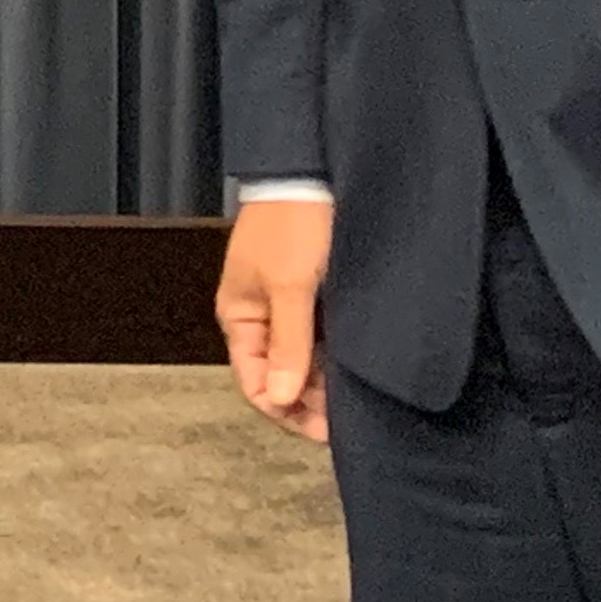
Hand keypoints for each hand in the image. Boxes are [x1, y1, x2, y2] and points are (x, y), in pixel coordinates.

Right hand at [217, 195, 334, 443]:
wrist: (313, 172)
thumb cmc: (293, 222)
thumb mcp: (291, 286)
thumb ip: (288, 344)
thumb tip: (281, 399)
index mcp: (239, 317)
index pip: (255, 385)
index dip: (288, 413)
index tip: (327, 429)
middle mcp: (260, 318)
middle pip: (280, 379)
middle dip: (310, 402)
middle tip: (351, 418)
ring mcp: (287, 309)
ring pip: (302, 363)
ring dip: (325, 383)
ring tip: (360, 396)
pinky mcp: (311, 296)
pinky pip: (319, 343)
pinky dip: (335, 360)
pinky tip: (358, 369)